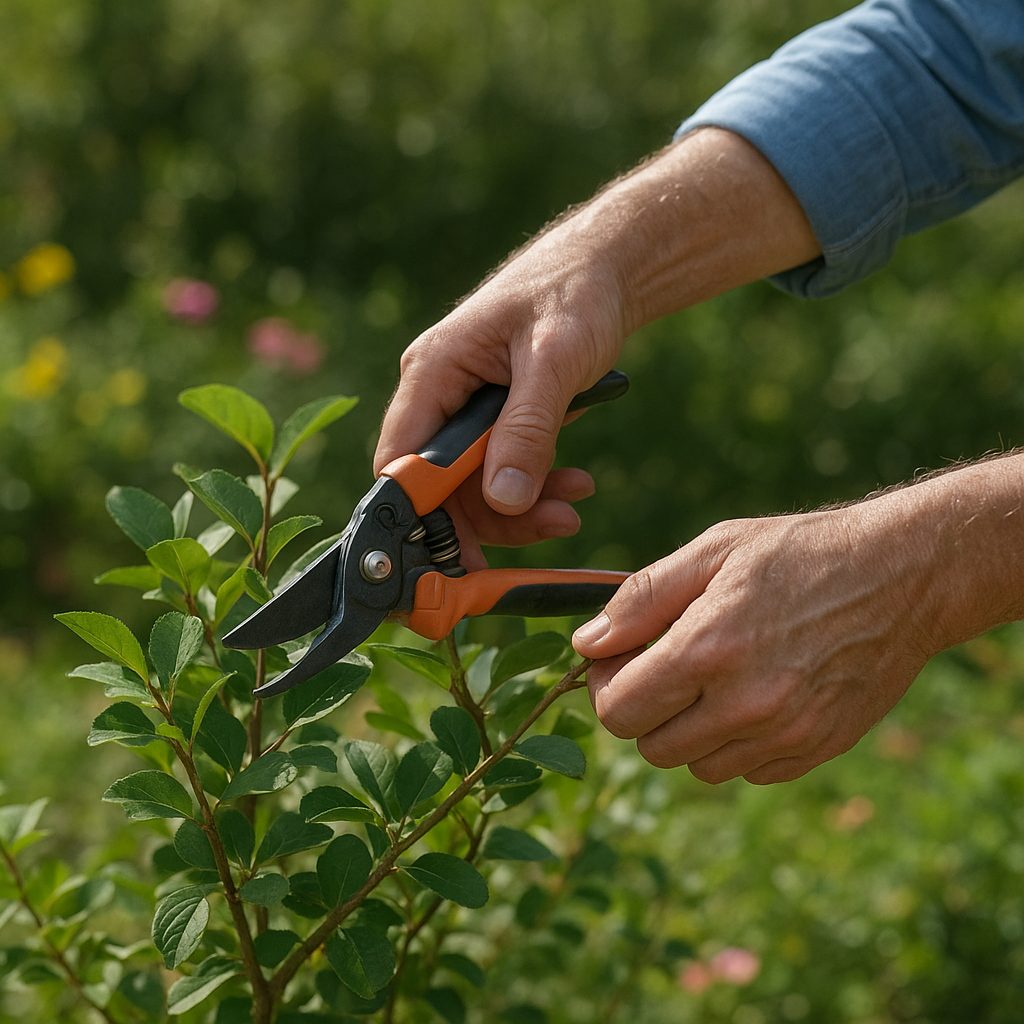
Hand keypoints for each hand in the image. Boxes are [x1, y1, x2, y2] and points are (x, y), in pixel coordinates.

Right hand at [374, 223, 626, 556]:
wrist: (605, 269)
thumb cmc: (574, 295)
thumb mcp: (555, 362)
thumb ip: (527, 431)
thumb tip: (502, 500)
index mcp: (431, 372)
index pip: (400, 463)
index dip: (422, 515)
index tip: (460, 558)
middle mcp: (436, 395)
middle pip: (438, 486)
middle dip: (492, 516)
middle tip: (555, 525)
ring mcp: (463, 409)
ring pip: (473, 486)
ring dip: (522, 506)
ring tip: (575, 504)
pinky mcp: (493, 420)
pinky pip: (500, 471)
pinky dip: (535, 486)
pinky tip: (575, 485)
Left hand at [573, 501, 942, 783]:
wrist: (902, 574)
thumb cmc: (798, 553)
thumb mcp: (712, 551)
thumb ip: (640, 599)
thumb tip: (586, 644)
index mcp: (709, 649)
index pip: (619, 711)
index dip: (605, 686)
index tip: (618, 659)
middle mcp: (746, 704)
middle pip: (651, 747)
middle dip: (643, 709)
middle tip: (662, 666)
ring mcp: (786, 734)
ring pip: (696, 766)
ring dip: (687, 730)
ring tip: (710, 678)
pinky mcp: (817, 749)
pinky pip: (747, 770)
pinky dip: (735, 743)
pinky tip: (752, 694)